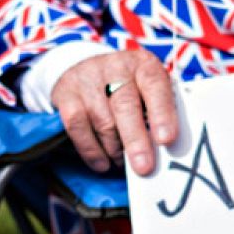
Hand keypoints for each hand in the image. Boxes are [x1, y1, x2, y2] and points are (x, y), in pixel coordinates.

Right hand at [50, 50, 178, 174]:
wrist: (88, 71)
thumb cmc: (129, 90)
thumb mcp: (149, 92)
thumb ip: (160, 114)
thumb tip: (166, 149)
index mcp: (143, 65)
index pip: (154, 85)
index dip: (162, 113)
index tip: (166, 140)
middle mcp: (115, 67)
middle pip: (125, 106)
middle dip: (135, 140)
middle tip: (144, 167)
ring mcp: (88, 79)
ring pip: (102, 122)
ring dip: (115, 150)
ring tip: (123, 162)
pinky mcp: (66, 95)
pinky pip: (77, 128)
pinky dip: (92, 151)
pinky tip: (103, 163)